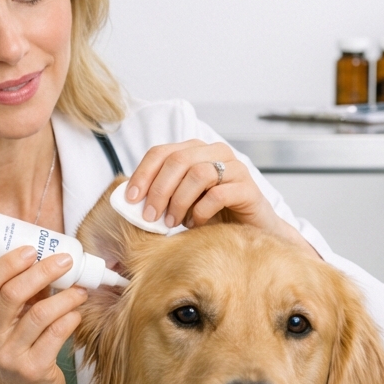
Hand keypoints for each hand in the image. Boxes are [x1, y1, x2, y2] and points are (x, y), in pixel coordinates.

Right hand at [0, 246, 86, 383]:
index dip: (9, 262)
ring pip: (39, 314)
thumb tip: (49, 258)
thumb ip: (21, 294)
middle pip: (13, 294)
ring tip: (80, 289)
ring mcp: (9, 354)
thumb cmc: (18, 351)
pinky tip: (76, 313)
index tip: (33, 249)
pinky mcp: (32, 369)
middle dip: (43, 271)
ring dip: (65, 296)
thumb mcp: (9, 322)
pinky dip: (70, 318)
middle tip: (65, 261)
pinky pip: (56, 335)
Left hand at [124, 140, 319, 255]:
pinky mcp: (248, 188)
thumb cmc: (214, 216)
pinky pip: (218, 194)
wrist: (253, 232)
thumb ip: (160, 196)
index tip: (130, 199)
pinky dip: (201, 211)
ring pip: (198, 174)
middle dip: (158, 191)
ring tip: (173, 223)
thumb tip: (130, 202)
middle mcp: (216, 153)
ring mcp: (235, 168)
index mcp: (196, 151)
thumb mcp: (181, 202)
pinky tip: (195, 224)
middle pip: (177, 161)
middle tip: (150, 217)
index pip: (161, 152)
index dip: (143, 174)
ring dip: (179, 202)